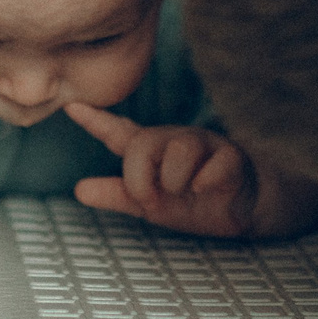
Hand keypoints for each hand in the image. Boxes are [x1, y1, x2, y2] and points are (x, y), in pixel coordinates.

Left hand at [67, 103, 264, 238]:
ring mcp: (205, 146)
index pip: (120, 133)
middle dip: (140, 176)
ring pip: (180, 149)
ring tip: (184, 194)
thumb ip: (118, 195)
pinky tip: (206, 190)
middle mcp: (176, 141)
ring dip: (175, 181)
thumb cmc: (197, 203)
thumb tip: (79, 190)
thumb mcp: (152, 205)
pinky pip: (215, 164)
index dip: (96, 121)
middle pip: (144, 143)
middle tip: (151, 200)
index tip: (71, 107)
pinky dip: (206, 182)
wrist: (245, 211)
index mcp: (154, 151)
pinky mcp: (233, 158)